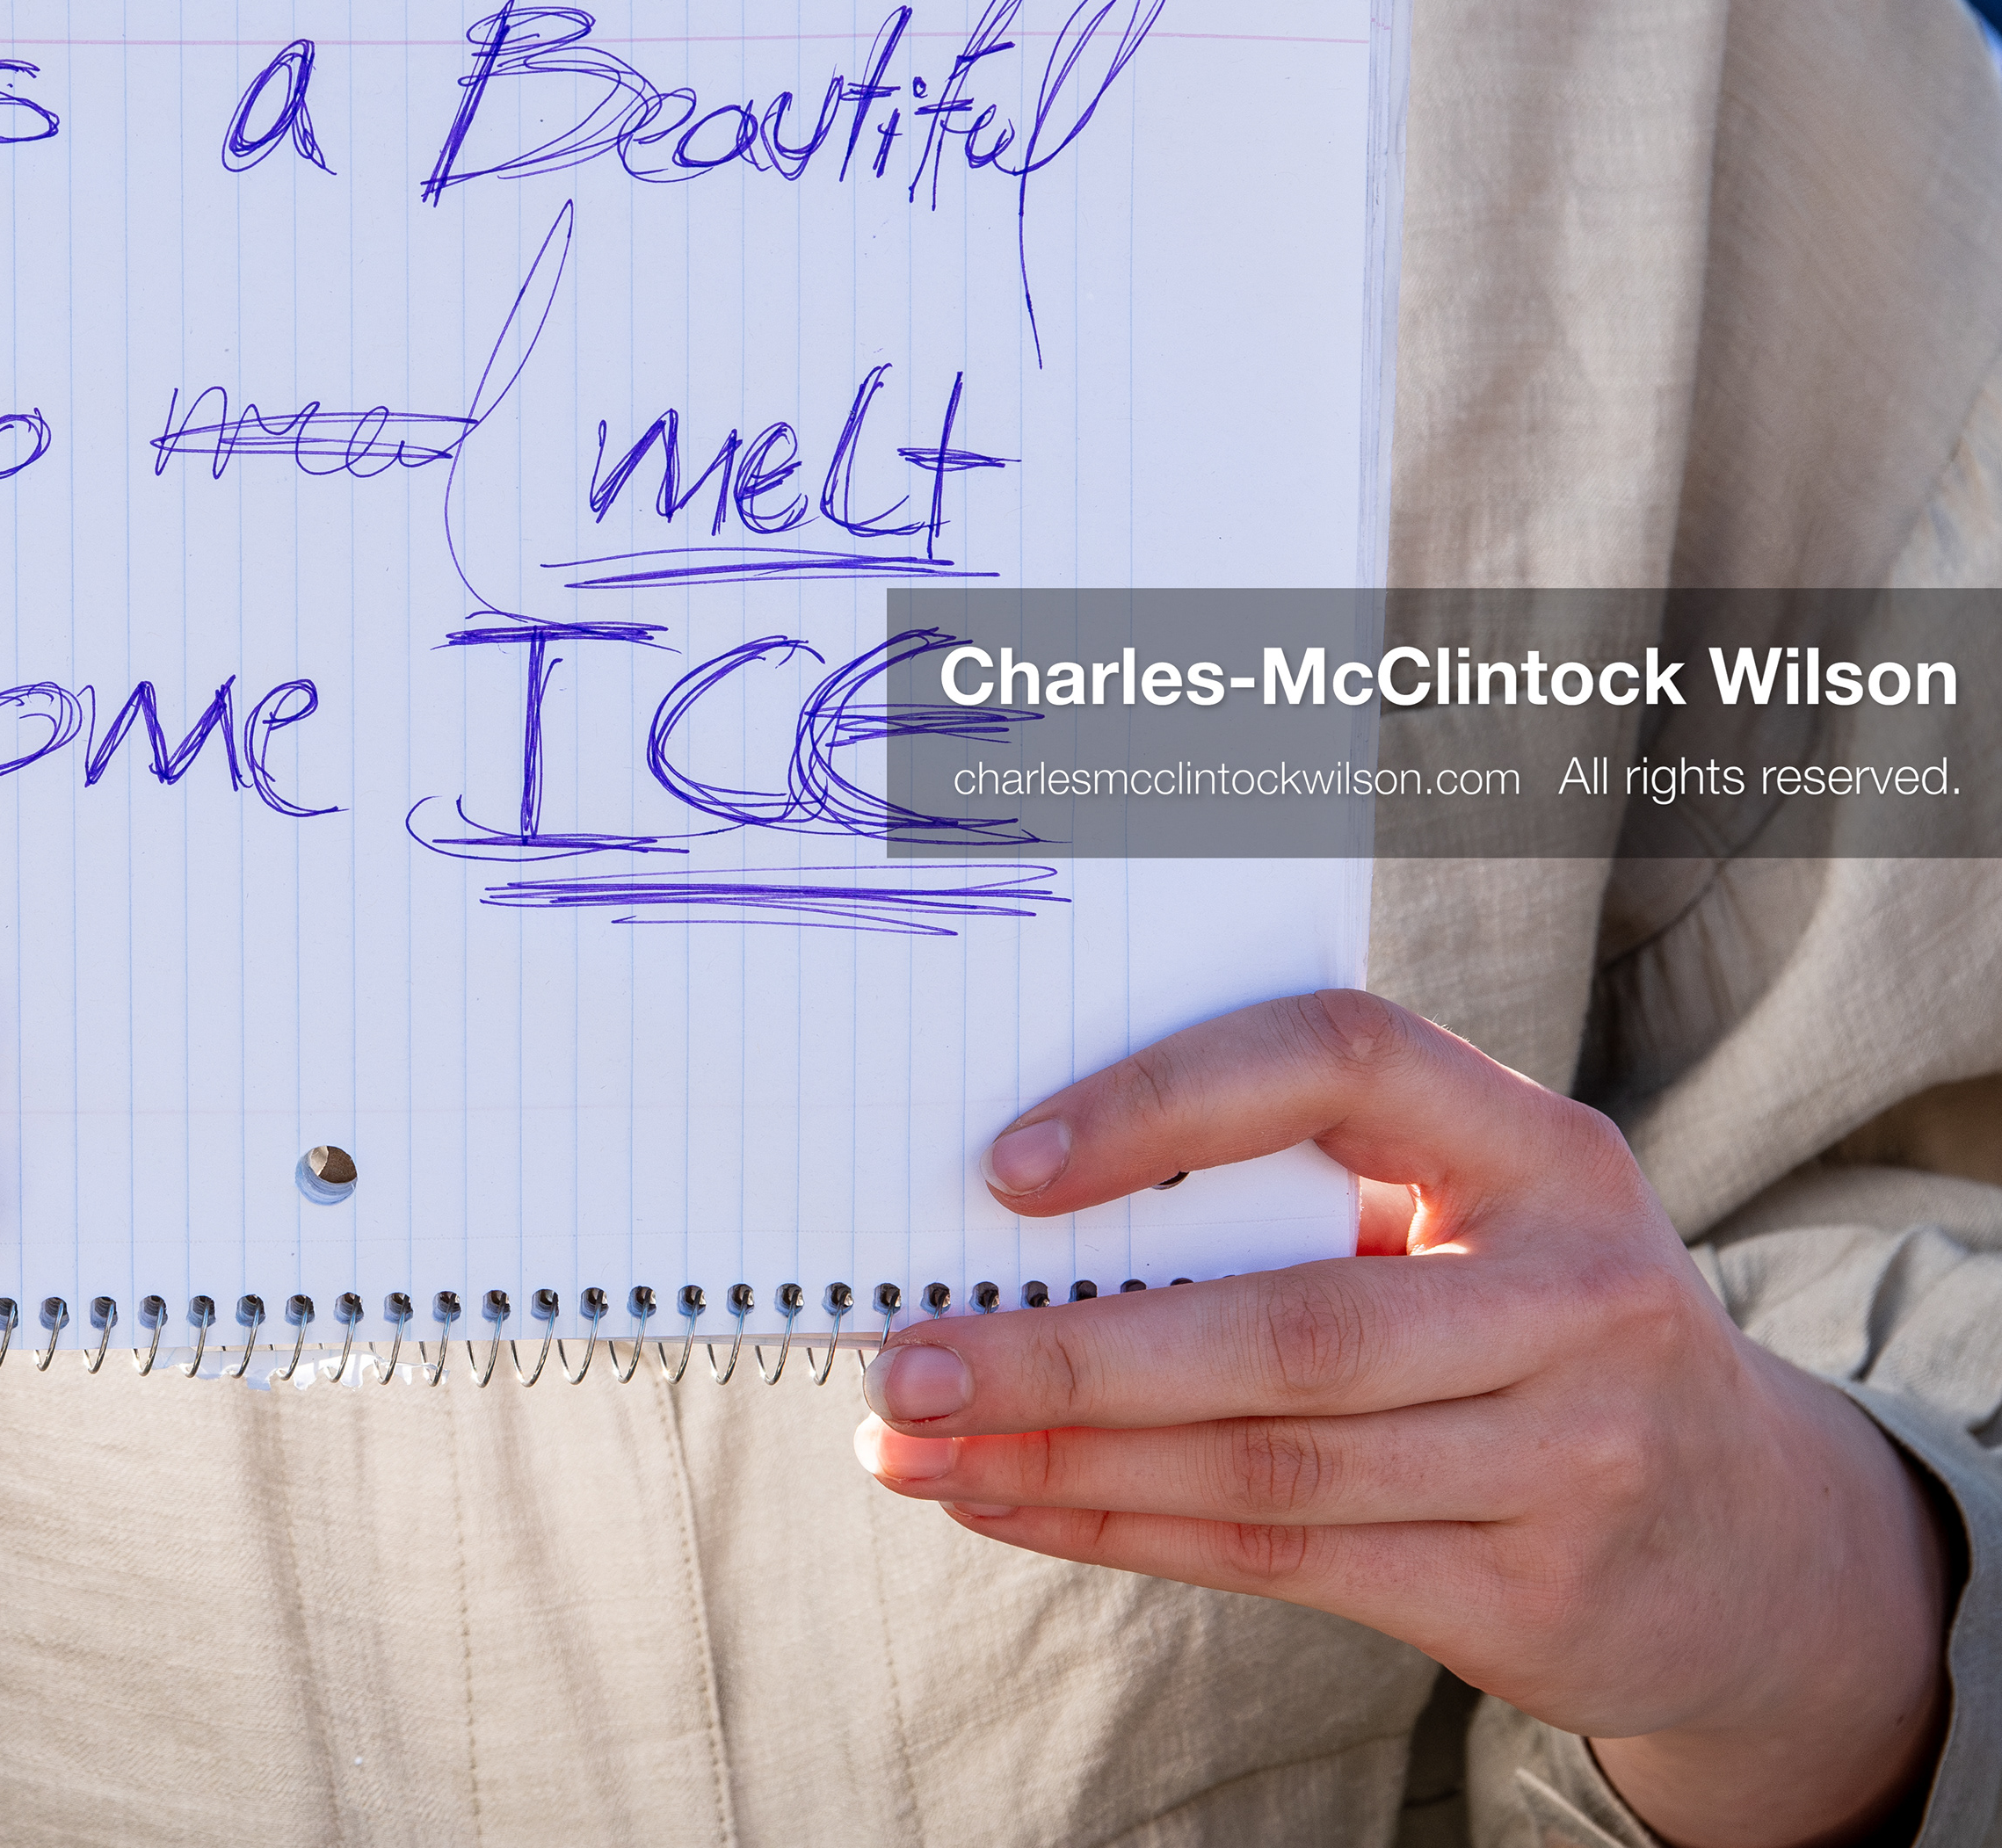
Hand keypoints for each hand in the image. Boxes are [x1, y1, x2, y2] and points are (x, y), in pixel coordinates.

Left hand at [856, 991, 1950, 1847]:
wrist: (1752, 1542)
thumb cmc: (1535, 1326)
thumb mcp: (1478, 1219)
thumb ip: (1303, 1196)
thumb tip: (1013, 1218)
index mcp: (1546, 1151)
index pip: (1342, 1064)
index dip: (1167, 1103)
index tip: (1007, 1166)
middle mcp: (1578, 1297)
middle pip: (1284, 1325)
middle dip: (1066, 1350)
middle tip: (907, 1358)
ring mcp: (1572, 1457)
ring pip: (1264, 1466)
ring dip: (1062, 1459)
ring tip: (917, 1446)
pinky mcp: (1531, 1595)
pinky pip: (1280, 1560)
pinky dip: (1119, 1532)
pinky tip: (1008, 1507)